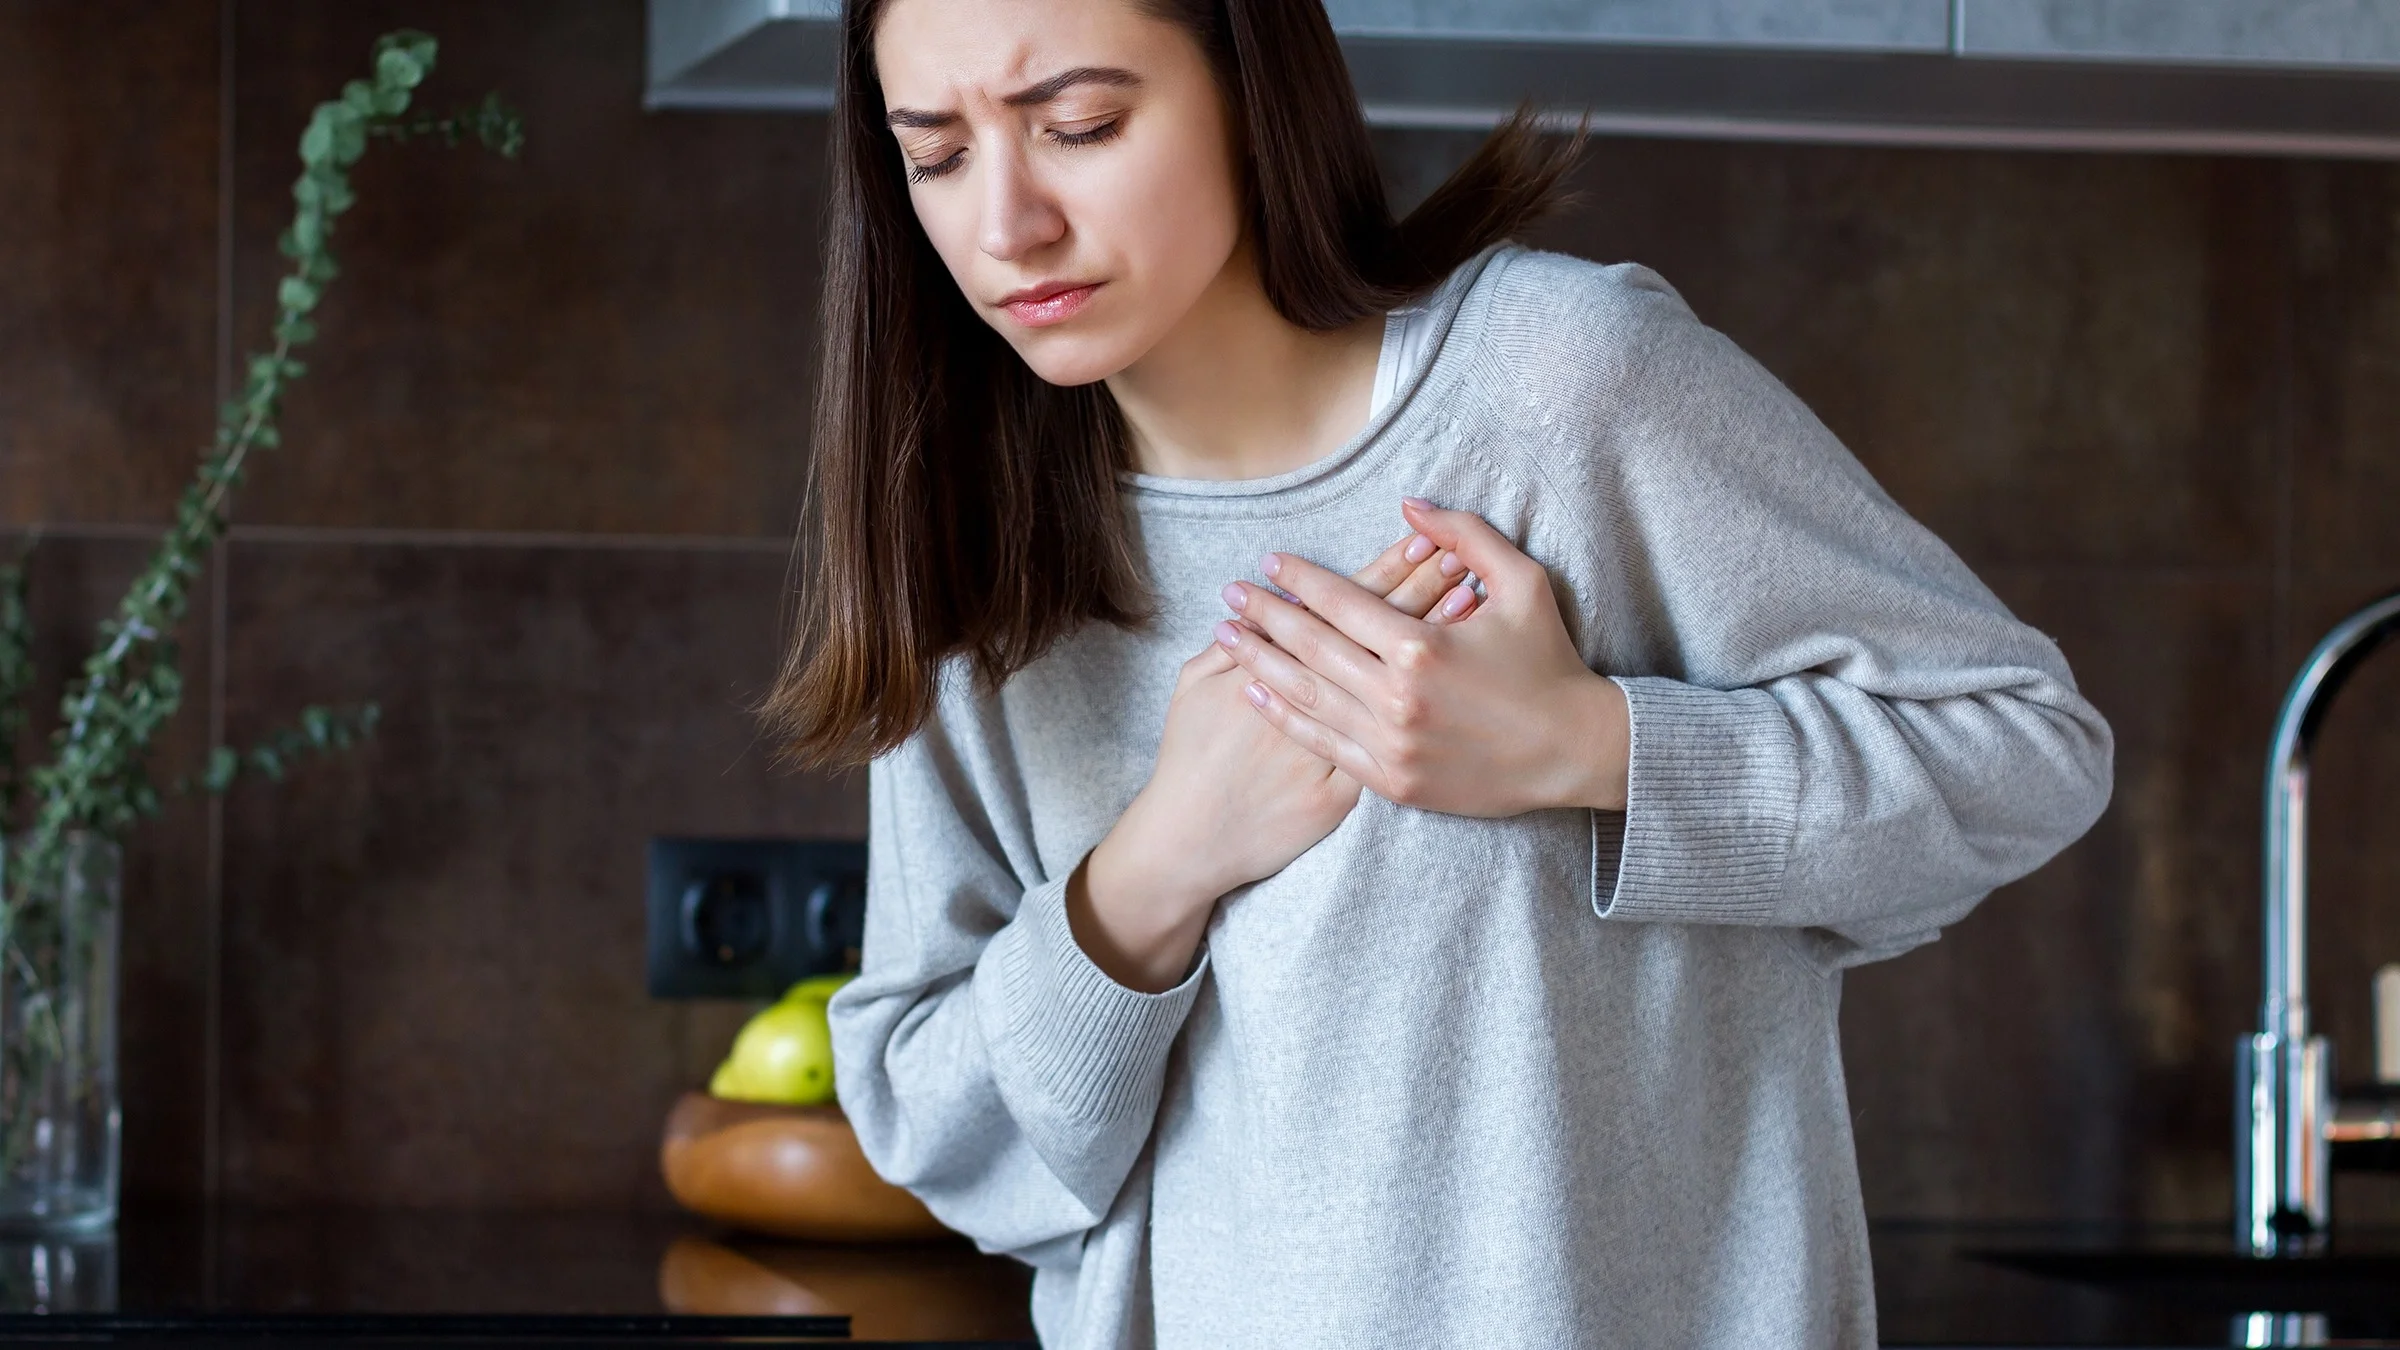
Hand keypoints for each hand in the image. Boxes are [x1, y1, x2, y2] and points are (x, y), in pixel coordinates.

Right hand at [1068, 529, 1481, 991]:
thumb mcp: (1191, 688)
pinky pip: (1427, 721)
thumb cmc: (1190, 757)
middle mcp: (1326, 703)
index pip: (1346, 607)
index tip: (1416, 537)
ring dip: (1439, 628)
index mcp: (1289, 667)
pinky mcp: (1373, 784)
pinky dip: (1445, 692)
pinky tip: (1470, 666)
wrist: (1195, 837)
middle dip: (1421, 585)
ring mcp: (1356, 747)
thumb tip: (1248, 603)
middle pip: (1385, 633)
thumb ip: (1224, 640)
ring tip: (1472, 586)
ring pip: (1408, 676)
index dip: (1382, 571)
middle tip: (1459, 548)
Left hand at [1214, 497, 1629, 818]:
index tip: (1269, 562)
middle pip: (1310, 647)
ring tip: (1224, 638)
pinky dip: (1284, 716)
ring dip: (1259, 662)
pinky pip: (1323, 743)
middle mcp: (1396, 697)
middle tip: (1230, 594)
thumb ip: (1466, 536)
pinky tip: (1255, 693)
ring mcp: (1390, 744)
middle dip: (1263, 616)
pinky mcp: (1392, 781)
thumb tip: (1410, 507)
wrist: (1572, 751)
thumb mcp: (1524, 584)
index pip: (1340, 602)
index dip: (1299, 579)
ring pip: (1306, 695)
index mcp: (1422, 646)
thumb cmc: (1549, 662)